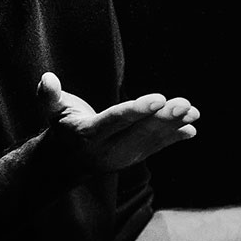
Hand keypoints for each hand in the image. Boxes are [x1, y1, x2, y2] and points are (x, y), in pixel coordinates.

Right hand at [39, 72, 199, 173]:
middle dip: (163, 118)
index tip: (159, 98)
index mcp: (88, 135)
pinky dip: (174, 137)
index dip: (137, 110)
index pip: (116, 121)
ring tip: (193, 112)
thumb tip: (47, 78)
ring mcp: (124, 157)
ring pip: (151, 140)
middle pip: (139, 132)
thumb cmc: (61, 127)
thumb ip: (48, 95)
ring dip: (174, 126)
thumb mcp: (51, 111)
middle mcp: (108, 150)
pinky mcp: (134, 158)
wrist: (66, 162)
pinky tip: (191, 128)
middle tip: (184, 104)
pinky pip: (156, 147)